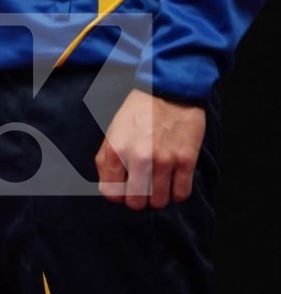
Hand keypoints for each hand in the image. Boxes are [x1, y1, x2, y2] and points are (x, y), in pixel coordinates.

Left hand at [95, 89, 206, 210]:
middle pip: (136, 203)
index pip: (111, 193)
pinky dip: (177, 192)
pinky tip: (174, 181)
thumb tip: (109, 186)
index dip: (117, 195)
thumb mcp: (113, 131)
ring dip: (159, 196)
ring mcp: (164, 161)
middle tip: (142, 188)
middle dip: (138, 199)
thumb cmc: (138, 111)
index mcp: (116, 150)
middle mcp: (139, 159)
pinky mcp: (186, 161)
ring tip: (159, 183)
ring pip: (159, 202)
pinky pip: (181, 194)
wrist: (168, 91)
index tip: (123, 190)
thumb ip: (107, 158)